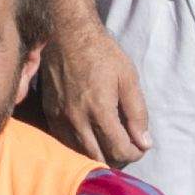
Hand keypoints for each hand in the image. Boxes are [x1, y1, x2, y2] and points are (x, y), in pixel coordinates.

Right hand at [39, 8, 150, 168]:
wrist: (67, 35)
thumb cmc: (101, 53)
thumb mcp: (128, 78)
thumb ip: (137, 113)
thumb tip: (145, 142)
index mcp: (100, 110)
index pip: (119, 150)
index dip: (134, 154)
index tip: (140, 147)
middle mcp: (78, 119)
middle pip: (99, 157)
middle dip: (117, 158)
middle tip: (127, 148)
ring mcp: (61, 118)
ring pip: (80, 153)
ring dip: (97, 155)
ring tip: (110, 146)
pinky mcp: (50, 114)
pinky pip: (64, 142)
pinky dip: (79, 147)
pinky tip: (90, 139)